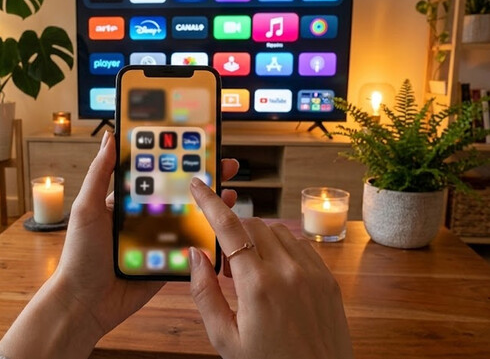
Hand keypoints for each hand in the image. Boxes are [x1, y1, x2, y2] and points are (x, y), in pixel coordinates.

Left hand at [0, 132, 239, 358]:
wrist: (84, 303)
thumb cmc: (80, 255)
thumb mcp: (87, 208)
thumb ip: (100, 173)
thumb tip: (110, 137)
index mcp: (127, 201)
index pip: (155, 173)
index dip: (175, 158)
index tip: (195, 144)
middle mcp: (145, 217)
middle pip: (178, 193)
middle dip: (202, 179)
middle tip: (225, 165)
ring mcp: (159, 240)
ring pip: (189, 218)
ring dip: (211, 206)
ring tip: (230, 192)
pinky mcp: (168, 263)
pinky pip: (190, 247)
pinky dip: (208, 238)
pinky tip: (223, 226)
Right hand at [188, 178, 353, 358]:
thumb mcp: (225, 338)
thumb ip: (204, 292)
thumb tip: (195, 255)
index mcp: (257, 286)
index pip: (229, 228)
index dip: (210, 203)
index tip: (199, 185)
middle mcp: (287, 271)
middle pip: (253, 224)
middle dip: (234, 233)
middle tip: (228, 266)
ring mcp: (312, 272)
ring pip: (277, 230)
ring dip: (258, 240)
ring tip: (252, 273)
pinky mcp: (328, 278)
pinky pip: (300, 244)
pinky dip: (282, 248)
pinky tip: (276, 273)